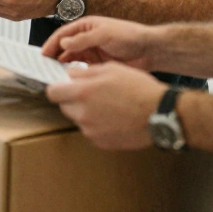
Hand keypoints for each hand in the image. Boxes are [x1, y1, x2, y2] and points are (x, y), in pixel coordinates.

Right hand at [41, 16, 157, 69]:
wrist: (148, 50)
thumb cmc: (129, 36)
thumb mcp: (105, 34)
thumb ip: (83, 39)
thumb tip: (64, 43)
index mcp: (86, 26)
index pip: (63, 34)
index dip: (52, 44)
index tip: (42, 54)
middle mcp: (86, 38)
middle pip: (65, 47)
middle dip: (54, 56)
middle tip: (44, 67)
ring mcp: (92, 52)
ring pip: (72, 59)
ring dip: (63, 66)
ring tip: (55, 75)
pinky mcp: (98, 64)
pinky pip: (82, 69)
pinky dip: (75, 74)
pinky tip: (71, 80)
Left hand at [46, 63, 164, 149]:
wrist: (159, 114)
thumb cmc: (138, 89)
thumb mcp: (111, 69)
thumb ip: (85, 72)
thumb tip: (70, 74)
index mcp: (83, 93)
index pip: (53, 93)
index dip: (57, 88)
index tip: (64, 86)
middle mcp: (83, 114)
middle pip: (65, 107)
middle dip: (73, 100)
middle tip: (91, 94)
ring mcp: (91, 131)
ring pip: (79, 119)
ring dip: (86, 112)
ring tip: (108, 106)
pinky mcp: (101, 142)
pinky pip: (91, 131)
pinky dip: (97, 125)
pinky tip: (114, 118)